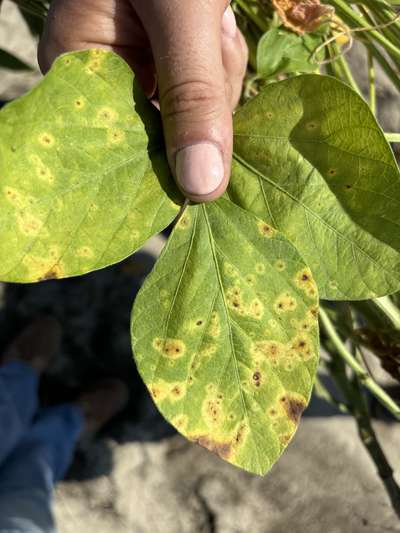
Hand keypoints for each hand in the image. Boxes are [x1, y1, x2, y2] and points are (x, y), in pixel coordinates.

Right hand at [39, 0, 247, 201]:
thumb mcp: (181, 12)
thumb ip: (193, 95)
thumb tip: (203, 189)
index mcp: (77, 62)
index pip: (118, 142)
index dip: (163, 157)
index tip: (203, 171)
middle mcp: (102, 69)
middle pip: (161, 129)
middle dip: (201, 98)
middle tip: (211, 40)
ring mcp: (136, 61)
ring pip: (189, 107)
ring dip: (218, 73)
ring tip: (214, 18)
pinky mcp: (166, 54)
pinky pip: (200, 83)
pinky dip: (220, 61)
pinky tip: (217, 21)